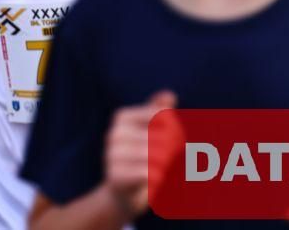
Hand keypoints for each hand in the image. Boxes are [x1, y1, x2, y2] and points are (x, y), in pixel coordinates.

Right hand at [104, 90, 178, 219]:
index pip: (162, 115)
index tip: (177, 139)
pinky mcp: (115, 176)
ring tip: (165, 168)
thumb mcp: (151, 132)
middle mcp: (114, 133)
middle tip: (175, 158)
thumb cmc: (142, 158)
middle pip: (163, 136)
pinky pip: (150, 173)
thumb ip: (159, 112)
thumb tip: (169, 95)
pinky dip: (159, 178)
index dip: (176, 128)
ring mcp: (111, 155)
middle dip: (176, 149)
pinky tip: (156, 179)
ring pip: (158, 155)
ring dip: (168, 165)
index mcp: (121, 117)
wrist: (123, 194)